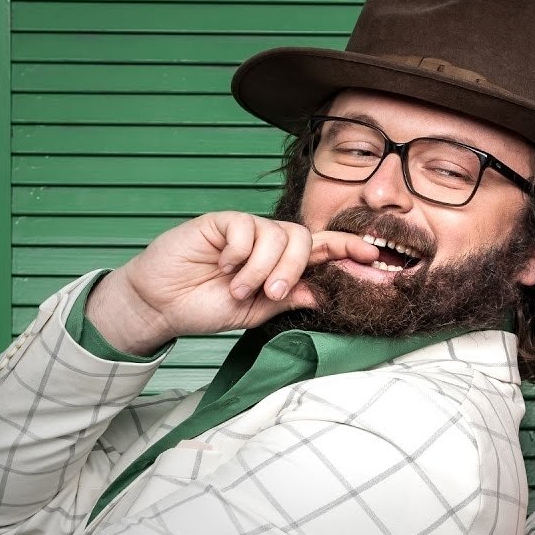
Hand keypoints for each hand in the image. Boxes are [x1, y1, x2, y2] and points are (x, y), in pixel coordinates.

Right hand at [85, 212, 378, 353]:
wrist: (161, 305)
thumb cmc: (205, 307)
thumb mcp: (254, 312)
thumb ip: (287, 300)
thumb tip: (322, 294)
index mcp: (281, 265)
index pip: (322, 250)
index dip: (348, 248)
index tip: (374, 255)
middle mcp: (268, 243)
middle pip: (303, 240)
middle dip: (293, 268)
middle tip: (270, 293)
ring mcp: (245, 230)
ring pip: (277, 235)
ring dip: (261, 268)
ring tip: (237, 287)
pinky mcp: (222, 221)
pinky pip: (246, 229)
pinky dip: (239, 253)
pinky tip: (222, 265)